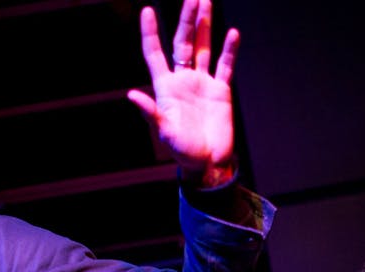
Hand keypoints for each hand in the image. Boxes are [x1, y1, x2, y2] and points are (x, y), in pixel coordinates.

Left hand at [127, 0, 240, 185]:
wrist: (208, 162)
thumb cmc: (182, 150)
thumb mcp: (164, 131)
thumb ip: (151, 112)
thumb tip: (131, 95)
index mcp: (166, 87)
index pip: (155, 53)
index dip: (150, 32)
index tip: (146, 10)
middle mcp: (183, 80)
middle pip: (183, 42)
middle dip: (186, 19)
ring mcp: (203, 83)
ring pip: (204, 47)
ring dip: (205, 26)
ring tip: (205, 2)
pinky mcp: (221, 91)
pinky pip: (225, 66)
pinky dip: (229, 50)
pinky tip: (232, 33)